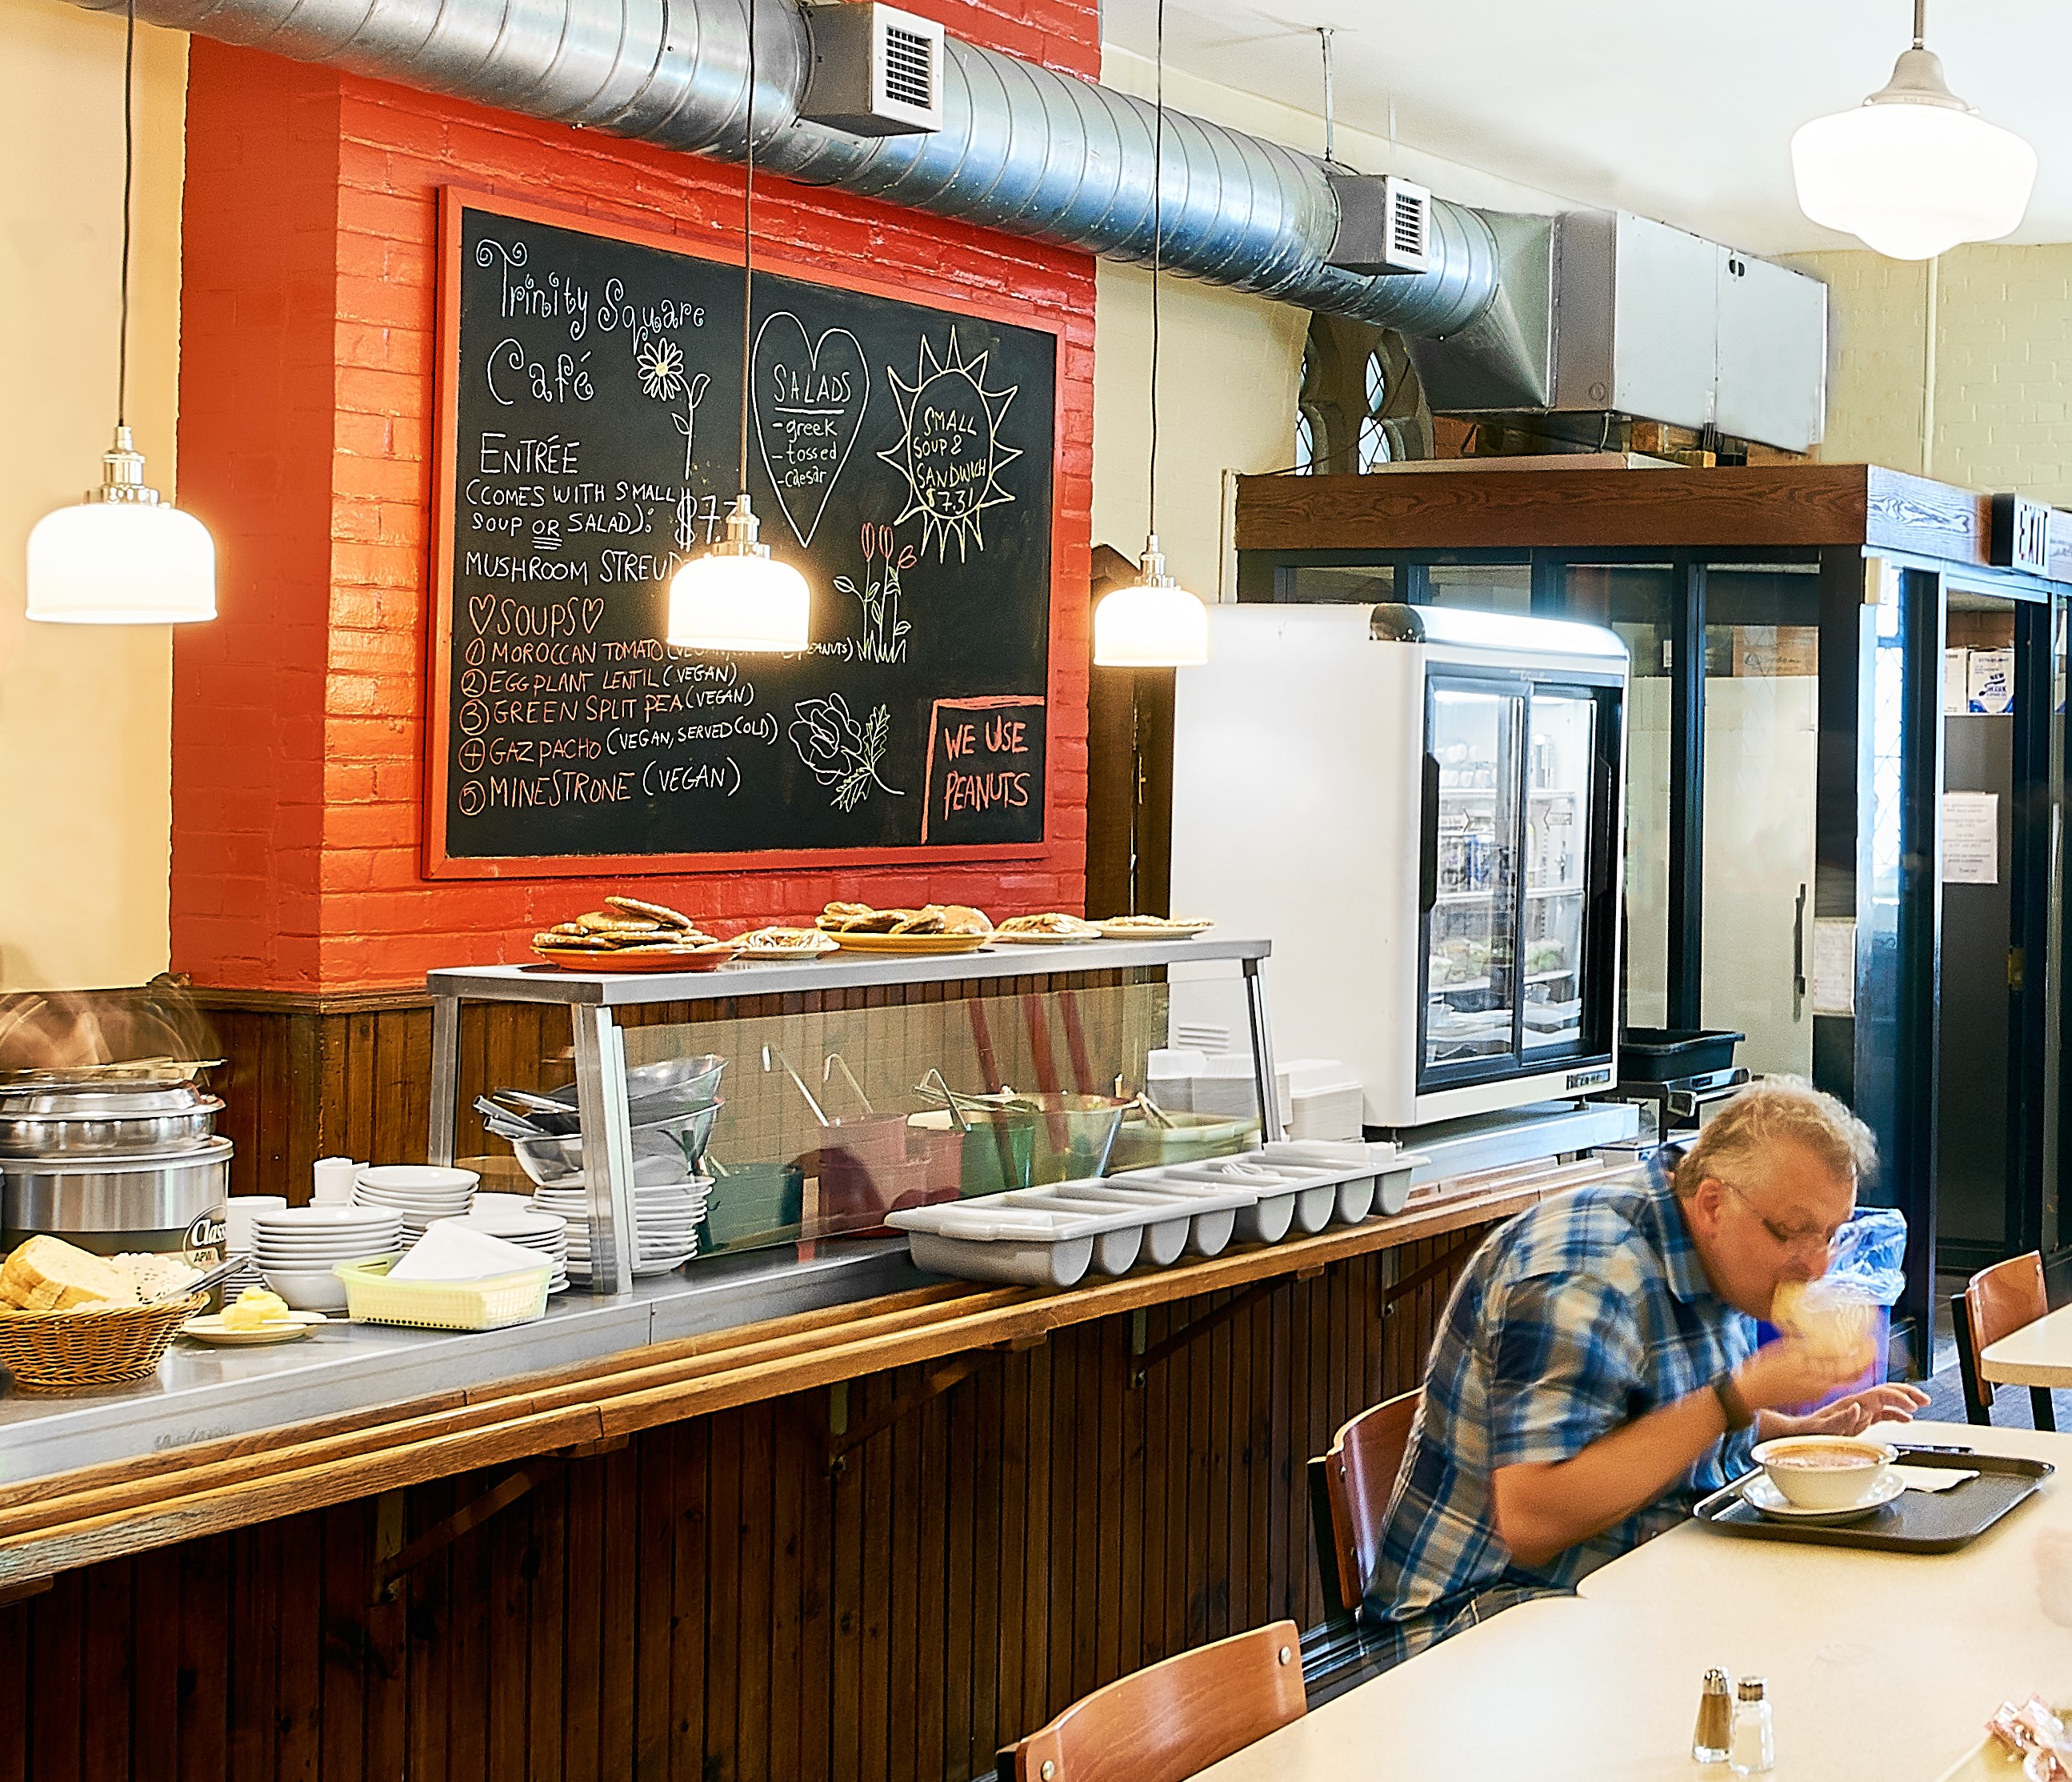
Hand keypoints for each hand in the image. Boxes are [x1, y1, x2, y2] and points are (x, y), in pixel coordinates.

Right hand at [1733, 1334, 1875, 1415]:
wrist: (1746, 1396)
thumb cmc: (1764, 1375)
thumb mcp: (1790, 1353)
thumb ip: (1816, 1348)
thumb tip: (1840, 1343)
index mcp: (1822, 1379)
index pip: (1856, 1368)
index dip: (1867, 1354)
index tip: (1872, 1341)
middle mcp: (1823, 1388)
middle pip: (1853, 1375)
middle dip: (1862, 1359)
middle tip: (1864, 1342)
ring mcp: (1814, 1391)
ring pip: (1842, 1377)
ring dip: (1849, 1362)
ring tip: (1848, 1345)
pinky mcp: (1806, 1390)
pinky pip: (1829, 1379)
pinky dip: (1835, 1367)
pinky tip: (1826, 1355)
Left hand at [1774, 1381, 1931, 1438]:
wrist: (1796, 1433)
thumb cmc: (1807, 1432)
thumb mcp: (1821, 1428)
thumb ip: (1840, 1419)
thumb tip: (1857, 1408)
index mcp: (1850, 1403)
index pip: (1879, 1394)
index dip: (1898, 1397)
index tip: (1912, 1405)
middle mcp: (1856, 1404)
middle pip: (1886, 1392)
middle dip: (1907, 1393)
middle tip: (1925, 1400)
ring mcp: (1858, 1410)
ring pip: (1886, 1401)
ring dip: (1905, 1401)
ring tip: (1921, 1405)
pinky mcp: (1858, 1419)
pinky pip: (1881, 1413)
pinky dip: (1896, 1414)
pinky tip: (1905, 1418)